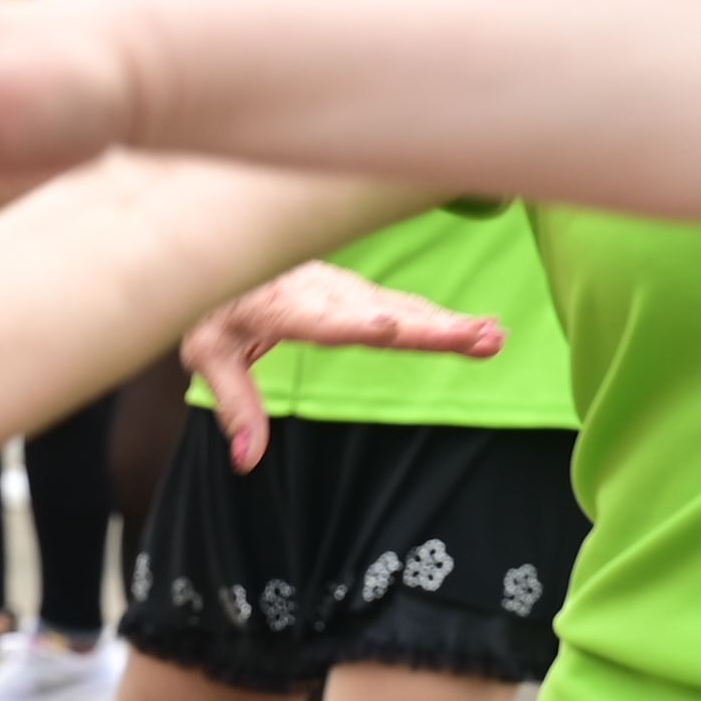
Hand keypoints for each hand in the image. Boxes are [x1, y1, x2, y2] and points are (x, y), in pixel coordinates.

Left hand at [183, 262, 502, 471]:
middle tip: (482, 338)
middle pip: (379, 312)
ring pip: (398, 305)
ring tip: (492, 336)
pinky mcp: (352, 288)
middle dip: (429, 327)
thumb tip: (247, 461)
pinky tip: (474, 327)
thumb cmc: (209, 301)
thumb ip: (236, 406)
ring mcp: (338, 286)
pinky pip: (398, 302)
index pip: (322, 319)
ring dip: (445, 321)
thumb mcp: (208, 355)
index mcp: (278, 304)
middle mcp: (317, 291)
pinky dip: (436, 315)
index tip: (394, 328)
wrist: (212, 238)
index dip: (358, 323)